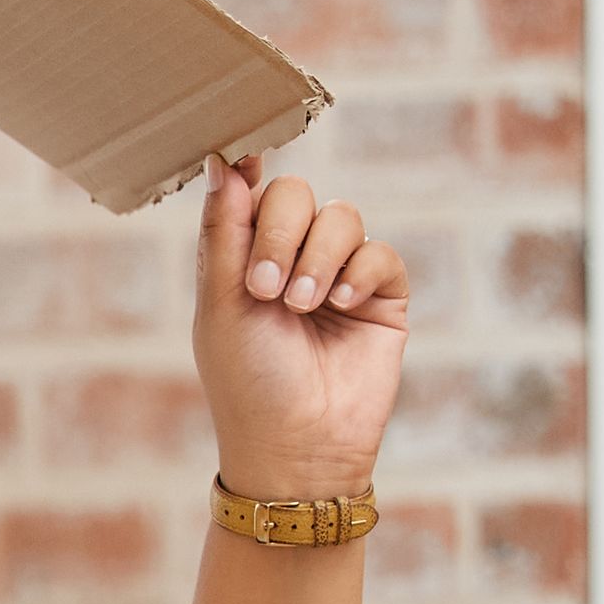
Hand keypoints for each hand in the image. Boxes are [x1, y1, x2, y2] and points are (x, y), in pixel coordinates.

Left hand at [189, 153, 406, 502]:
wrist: (298, 445)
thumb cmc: (248, 382)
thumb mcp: (223, 305)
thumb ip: (224, 233)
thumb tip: (221, 161)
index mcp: (245, 260)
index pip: (251, 195)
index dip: (249, 173)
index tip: (244, 157)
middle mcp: (293, 260)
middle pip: (297, 195)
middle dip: (282, 231)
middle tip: (265, 286)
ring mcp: (340, 275)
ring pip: (342, 218)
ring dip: (318, 258)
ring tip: (302, 306)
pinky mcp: (382, 297)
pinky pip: (380, 254)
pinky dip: (359, 273)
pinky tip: (341, 306)